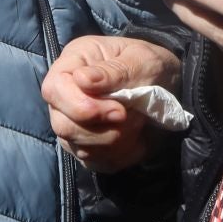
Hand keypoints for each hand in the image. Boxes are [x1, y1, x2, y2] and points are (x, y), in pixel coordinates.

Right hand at [42, 35, 180, 172]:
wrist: (168, 88)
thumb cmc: (149, 66)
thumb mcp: (140, 60)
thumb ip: (113, 71)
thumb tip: (82, 79)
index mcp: (73, 63)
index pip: (54, 89)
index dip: (81, 107)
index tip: (119, 112)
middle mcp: (65, 95)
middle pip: (62, 124)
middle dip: (102, 129)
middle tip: (132, 118)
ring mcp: (72, 123)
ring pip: (78, 146)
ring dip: (115, 141)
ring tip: (138, 123)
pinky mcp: (85, 146)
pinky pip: (94, 161)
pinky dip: (120, 155)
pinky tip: (135, 138)